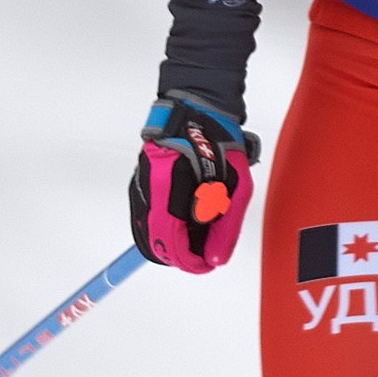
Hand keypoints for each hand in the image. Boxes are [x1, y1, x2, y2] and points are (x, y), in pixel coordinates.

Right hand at [130, 96, 260, 272]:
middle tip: (204, 251)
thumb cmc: (220, 143)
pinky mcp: (140, 184)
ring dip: (173, 241)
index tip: (206, 263)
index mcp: (171, 188)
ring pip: (148, 233)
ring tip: (200, 229)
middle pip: (155, 244)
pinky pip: (147, 218)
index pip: (171, 243)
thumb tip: (215, 259)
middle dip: (180, 254)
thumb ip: (226, 227)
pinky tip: (187, 217)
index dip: (190, 261)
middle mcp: (149, 189)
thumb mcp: (236, 188)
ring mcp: (141, 186)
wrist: (199, 112)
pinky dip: (165, 227)